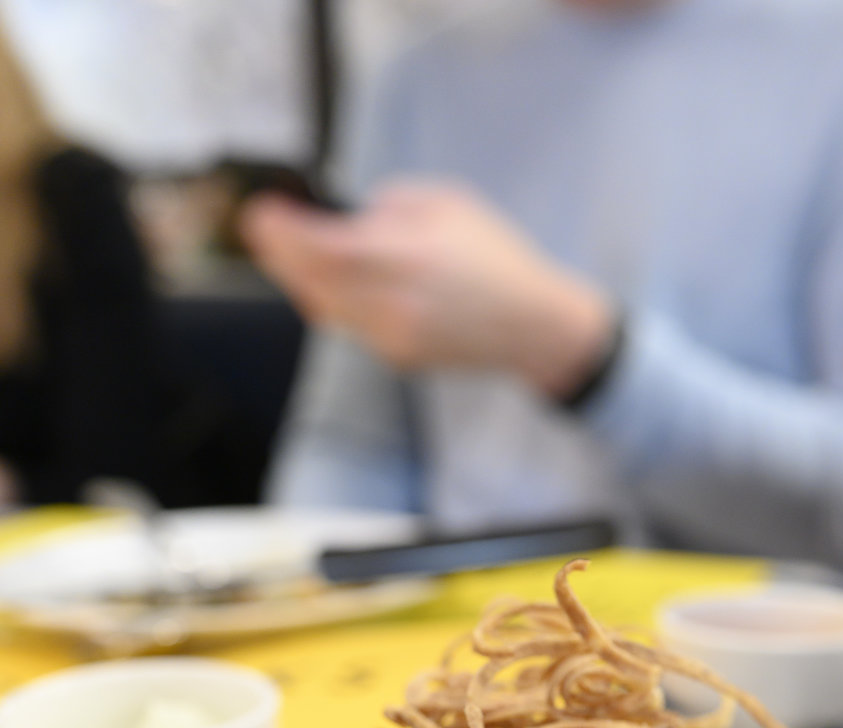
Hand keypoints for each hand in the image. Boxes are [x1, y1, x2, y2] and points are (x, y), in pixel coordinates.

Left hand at [240, 180, 615, 398]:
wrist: (531, 325)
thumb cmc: (494, 257)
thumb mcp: (445, 204)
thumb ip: (388, 207)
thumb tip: (344, 218)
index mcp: (406, 254)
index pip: (322, 246)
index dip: (281, 232)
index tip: (259, 212)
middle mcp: (393, 300)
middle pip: (312, 281)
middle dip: (278, 254)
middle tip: (260, 230)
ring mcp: (393, 335)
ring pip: (324, 307)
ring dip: (300, 279)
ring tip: (286, 252)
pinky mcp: (397, 356)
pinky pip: (350, 325)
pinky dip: (333, 302)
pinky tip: (333, 283)